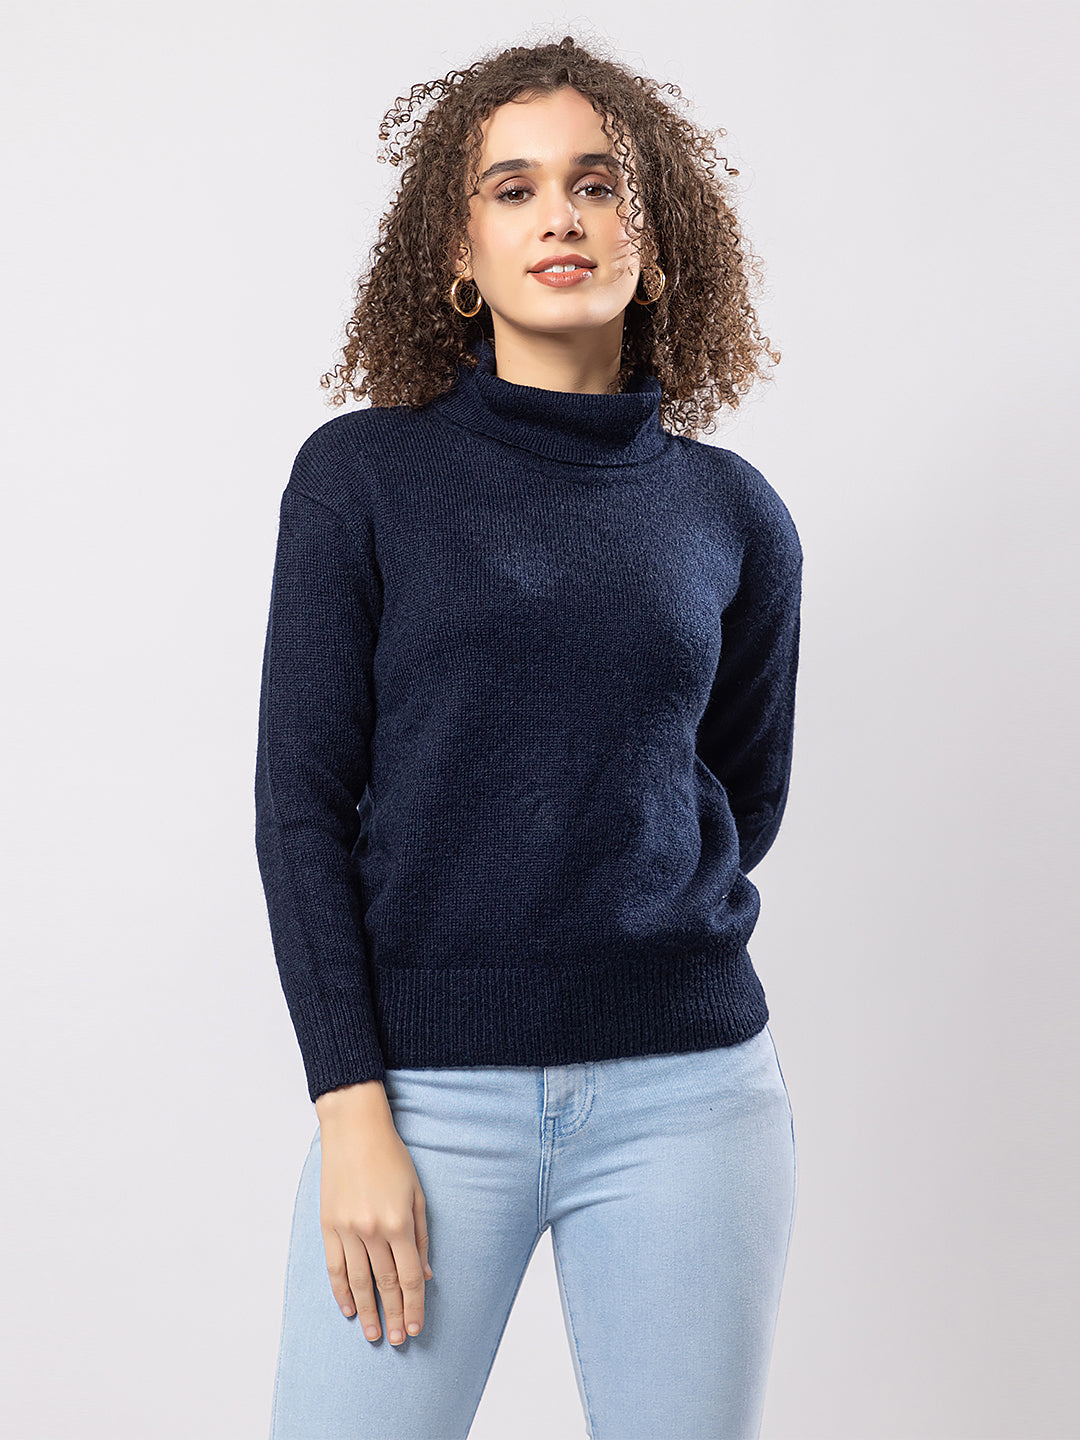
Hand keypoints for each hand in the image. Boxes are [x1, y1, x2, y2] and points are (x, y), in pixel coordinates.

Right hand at [316, 1094, 434, 1343]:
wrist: (354, 1129)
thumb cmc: (391, 1157)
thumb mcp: (417, 1193)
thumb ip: (421, 1236)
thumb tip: (424, 1274)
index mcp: (398, 1222)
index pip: (408, 1277)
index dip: (413, 1305)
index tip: (415, 1327)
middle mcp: (372, 1231)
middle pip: (385, 1284)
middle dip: (393, 1315)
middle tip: (398, 1340)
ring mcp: (347, 1229)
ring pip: (358, 1282)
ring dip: (367, 1311)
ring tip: (373, 1334)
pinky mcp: (328, 1225)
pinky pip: (334, 1267)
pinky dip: (340, 1291)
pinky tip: (348, 1308)